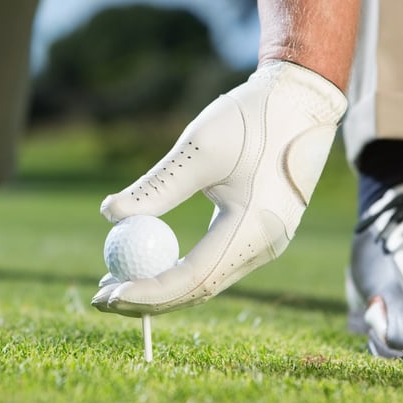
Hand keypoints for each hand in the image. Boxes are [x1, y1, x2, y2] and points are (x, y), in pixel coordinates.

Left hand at [91, 61, 346, 316]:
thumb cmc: (252, 119)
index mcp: (253, 228)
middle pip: (198, 290)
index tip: (106, 295)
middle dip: (147, 300)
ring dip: (160, 287)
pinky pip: (214, 264)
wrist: (301, 102)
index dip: (147, 291)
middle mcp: (263, 246)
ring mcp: (265, 243)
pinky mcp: (260, 234)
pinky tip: (147, 263)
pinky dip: (179, 269)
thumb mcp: (198, 149)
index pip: (192, 278)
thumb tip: (109, 214)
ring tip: (112, 283)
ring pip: (205, 281)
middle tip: (100, 299)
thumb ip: (156, 187)